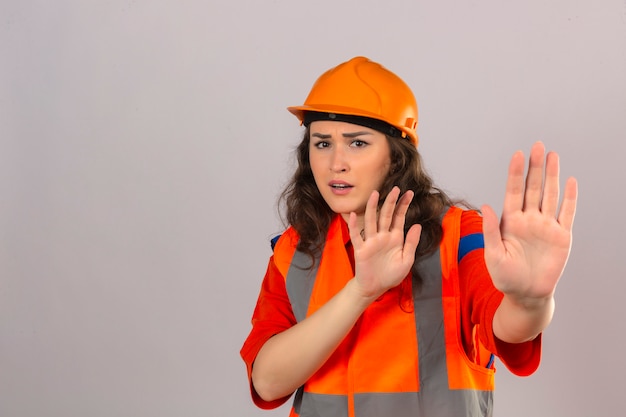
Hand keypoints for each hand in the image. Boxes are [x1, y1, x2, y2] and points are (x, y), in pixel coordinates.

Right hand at [348, 186, 421, 299]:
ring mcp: (371, 241)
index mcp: (395, 238)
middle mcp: (383, 236)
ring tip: (375, 194)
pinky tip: (353, 215)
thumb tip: (417, 225)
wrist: (375, 288)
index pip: (399, 217)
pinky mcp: (361, 249)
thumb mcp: (406, 260)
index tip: (409, 193)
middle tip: (396, 188)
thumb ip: (411, 243)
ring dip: (373, 207)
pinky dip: (354, 225)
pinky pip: (356, 235)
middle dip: (391, 202)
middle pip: (386, 215)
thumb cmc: (391, 275)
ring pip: (371, 221)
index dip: (404, 205)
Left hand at [482, 141, 577, 303]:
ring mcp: (546, 226)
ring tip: (553, 156)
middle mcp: (529, 220)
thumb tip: (485, 206)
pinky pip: (567, 213)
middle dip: (535, 167)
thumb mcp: (493, 254)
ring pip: (550, 195)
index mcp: (510, 222)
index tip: (517, 155)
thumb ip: (490, 231)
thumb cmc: (505, 276)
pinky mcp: (561, 237)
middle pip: (533, 188)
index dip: (515, 174)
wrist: (527, 294)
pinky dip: (570, 198)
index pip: (513, 192)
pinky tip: (571, 181)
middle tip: (537, 146)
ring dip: (552, 176)